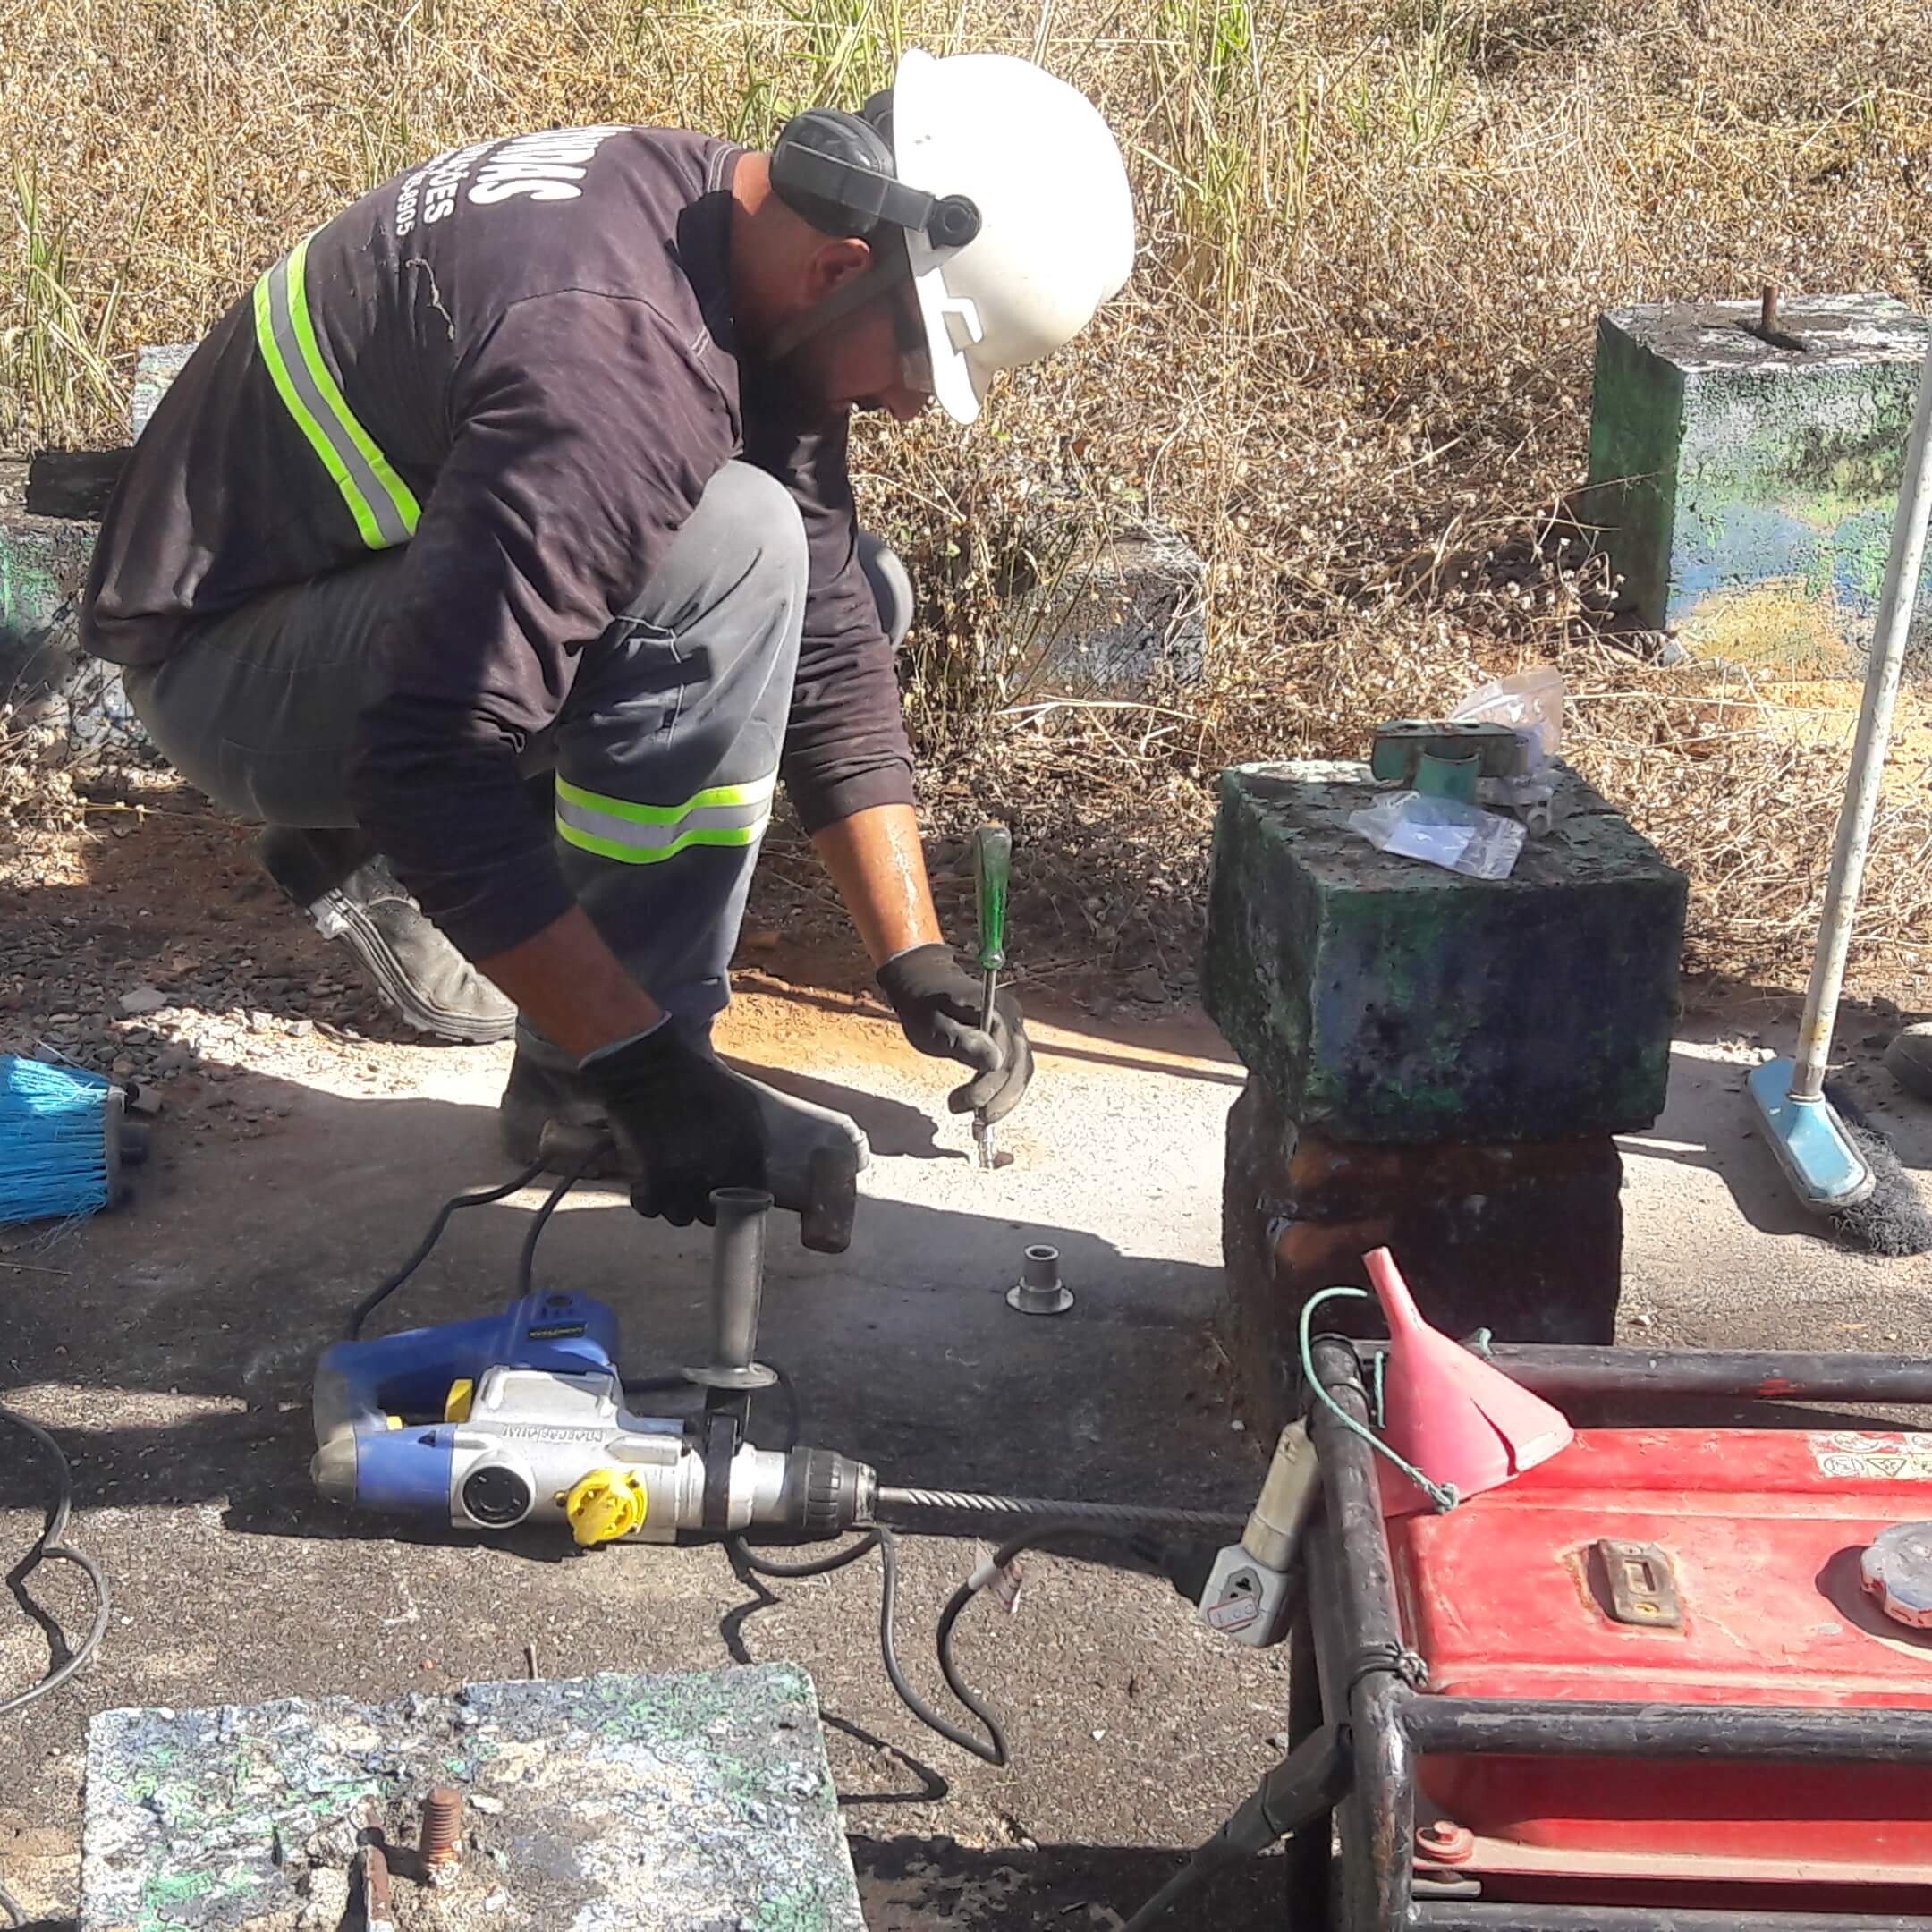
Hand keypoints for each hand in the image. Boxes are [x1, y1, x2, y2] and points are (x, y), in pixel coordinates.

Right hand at [578, 1027, 765, 1224]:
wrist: (653, 1064)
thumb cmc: (700, 1079)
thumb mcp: (744, 1104)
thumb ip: (754, 1142)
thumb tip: (754, 1174)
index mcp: (745, 1155)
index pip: (751, 1198)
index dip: (739, 1197)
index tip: (729, 1191)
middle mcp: (716, 1174)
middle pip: (714, 1214)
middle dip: (707, 1204)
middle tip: (697, 1186)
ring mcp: (680, 1181)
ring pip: (681, 1217)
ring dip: (677, 1205)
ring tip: (672, 1185)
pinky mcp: (646, 1181)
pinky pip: (650, 1209)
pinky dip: (650, 1200)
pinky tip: (650, 1182)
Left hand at [876, 943, 1033, 1123]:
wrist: (925, 984)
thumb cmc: (924, 1004)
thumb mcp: (933, 1024)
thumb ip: (962, 1041)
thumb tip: (994, 1061)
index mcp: (996, 1010)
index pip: (1004, 1056)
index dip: (987, 1086)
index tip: (959, 1103)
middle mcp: (1013, 1019)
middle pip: (1020, 1066)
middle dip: (1000, 1099)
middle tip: (976, 1121)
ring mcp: (1014, 1029)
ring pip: (1023, 1071)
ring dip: (1006, 1100)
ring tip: (981, 1122)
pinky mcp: (1010, 1041)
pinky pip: (1017, 1070)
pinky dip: (1006, 1093)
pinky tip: (988, 1108)